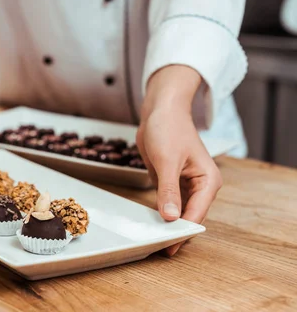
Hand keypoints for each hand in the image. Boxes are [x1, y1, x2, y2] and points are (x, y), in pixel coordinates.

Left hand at [137, 65, 222, 255]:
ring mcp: (185, 184)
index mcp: (208, 181)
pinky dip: (161, 212)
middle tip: (159, 249)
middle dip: (176, 231)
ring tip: (154, 241)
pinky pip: (167, 202)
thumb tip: (172, 217)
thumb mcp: (168, 161)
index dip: (183, 232)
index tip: (169, 247)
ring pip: (178, 211)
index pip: (196, 214)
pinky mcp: (171, 181)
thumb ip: (169, 190)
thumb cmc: (169, 128)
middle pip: (189, 216)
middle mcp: (200, 185)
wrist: (160, 110)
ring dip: (168, 224)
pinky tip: (151, 223)